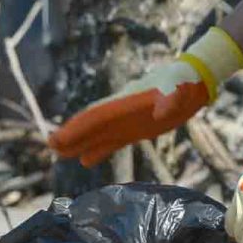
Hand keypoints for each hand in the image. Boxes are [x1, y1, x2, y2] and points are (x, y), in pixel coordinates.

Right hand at [49, 25, 242, 166]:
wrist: (192, 82)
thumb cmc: (185, 82)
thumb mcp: (181, 87)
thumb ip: (172, 96)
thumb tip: (164, 108)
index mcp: (127, 102)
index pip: (98, 116)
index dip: (78, 128)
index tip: (60, 137)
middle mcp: (121, 112)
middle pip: (91, 124)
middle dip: (71, 134)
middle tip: (50, 146)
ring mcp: (126, 121)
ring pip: (97, 134)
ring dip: (79, 143)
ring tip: (58, 153)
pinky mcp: (134, 130)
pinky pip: (111, 142)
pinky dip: (97, 151)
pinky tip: (84, 161)